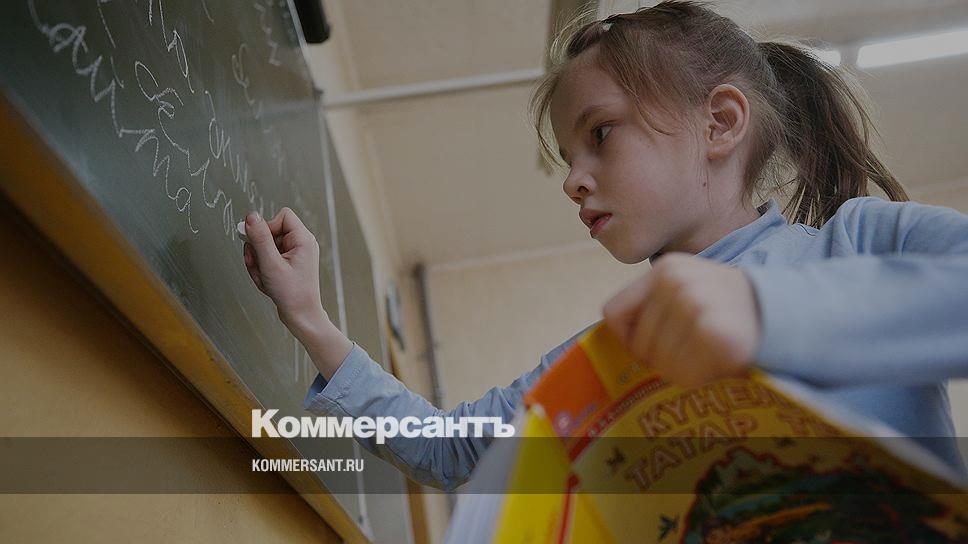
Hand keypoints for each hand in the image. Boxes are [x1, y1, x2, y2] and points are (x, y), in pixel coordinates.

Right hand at [242, 207, 327, 335]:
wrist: (301, 316)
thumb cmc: (292, 293)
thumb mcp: (271, 264)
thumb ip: (260, 238)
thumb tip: (251, 216)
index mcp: (303, 239)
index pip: (282, 215)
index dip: (266, 226)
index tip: (257, 243)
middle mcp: (301, 244)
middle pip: (270, 232)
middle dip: (258, 250)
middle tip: (259, 267)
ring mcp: (294, 254)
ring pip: (265, 247)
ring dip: (258, 263)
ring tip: (264, 278)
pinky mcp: (288, 263)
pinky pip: (267, 258)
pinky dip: (262, 270)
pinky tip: (267, 283)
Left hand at [602, 253, 761, 387]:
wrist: (787, 315)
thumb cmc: (729, 312)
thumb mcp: (688, 292)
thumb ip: (654, 308)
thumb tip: (619, 343)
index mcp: (665, 269)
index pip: (614, 313)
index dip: (630, 337)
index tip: (658, 343)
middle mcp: (675, 281)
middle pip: (638, 344)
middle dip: (663, 357)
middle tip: (696, 349)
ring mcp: (695, 305)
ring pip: (660, 362)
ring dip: (684, 369)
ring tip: (710, 352)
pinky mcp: (715, 334)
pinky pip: (684, 373)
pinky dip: (699, 377)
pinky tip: (720, 360)